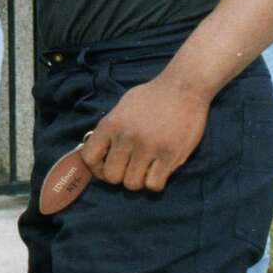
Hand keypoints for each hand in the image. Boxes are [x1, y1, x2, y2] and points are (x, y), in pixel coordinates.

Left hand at [79, 75, 211, 192]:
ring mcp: (148, 147)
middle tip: (130, 169)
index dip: (96, 168)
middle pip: (111, 176)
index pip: (89, 157)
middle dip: (119, 177)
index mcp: (111, 124)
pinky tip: (159, 171)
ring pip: (132, 184)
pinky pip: (154, 184)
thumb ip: (110, 129)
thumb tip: (100, 150)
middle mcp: (126, 137)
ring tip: (146, 169)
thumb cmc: (152, 97)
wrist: (183, 87)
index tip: (106, 167)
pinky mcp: (170, 155)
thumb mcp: (122, 107)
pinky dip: (155, 182)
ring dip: (138, 180)